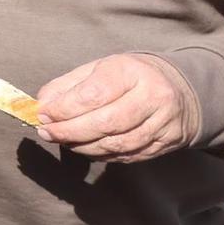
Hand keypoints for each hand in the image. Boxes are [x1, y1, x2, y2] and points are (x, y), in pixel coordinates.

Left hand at [33, 54, 198, 162]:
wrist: (180, 89)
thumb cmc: (129, 77)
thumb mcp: (98, 69)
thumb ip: (67, 86)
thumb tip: (42, 105)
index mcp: (132, 71)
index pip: (94, 94)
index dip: (64, 108)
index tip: (43, 114)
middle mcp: (153, 96)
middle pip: (106, 122)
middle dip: (70, 131)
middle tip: (47, 132)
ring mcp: (164, 122)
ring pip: (117, 143)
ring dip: (83, 146)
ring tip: (64, 140)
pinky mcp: (167, 142)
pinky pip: (129, 155)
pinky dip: (102, 155)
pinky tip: (87, 148)